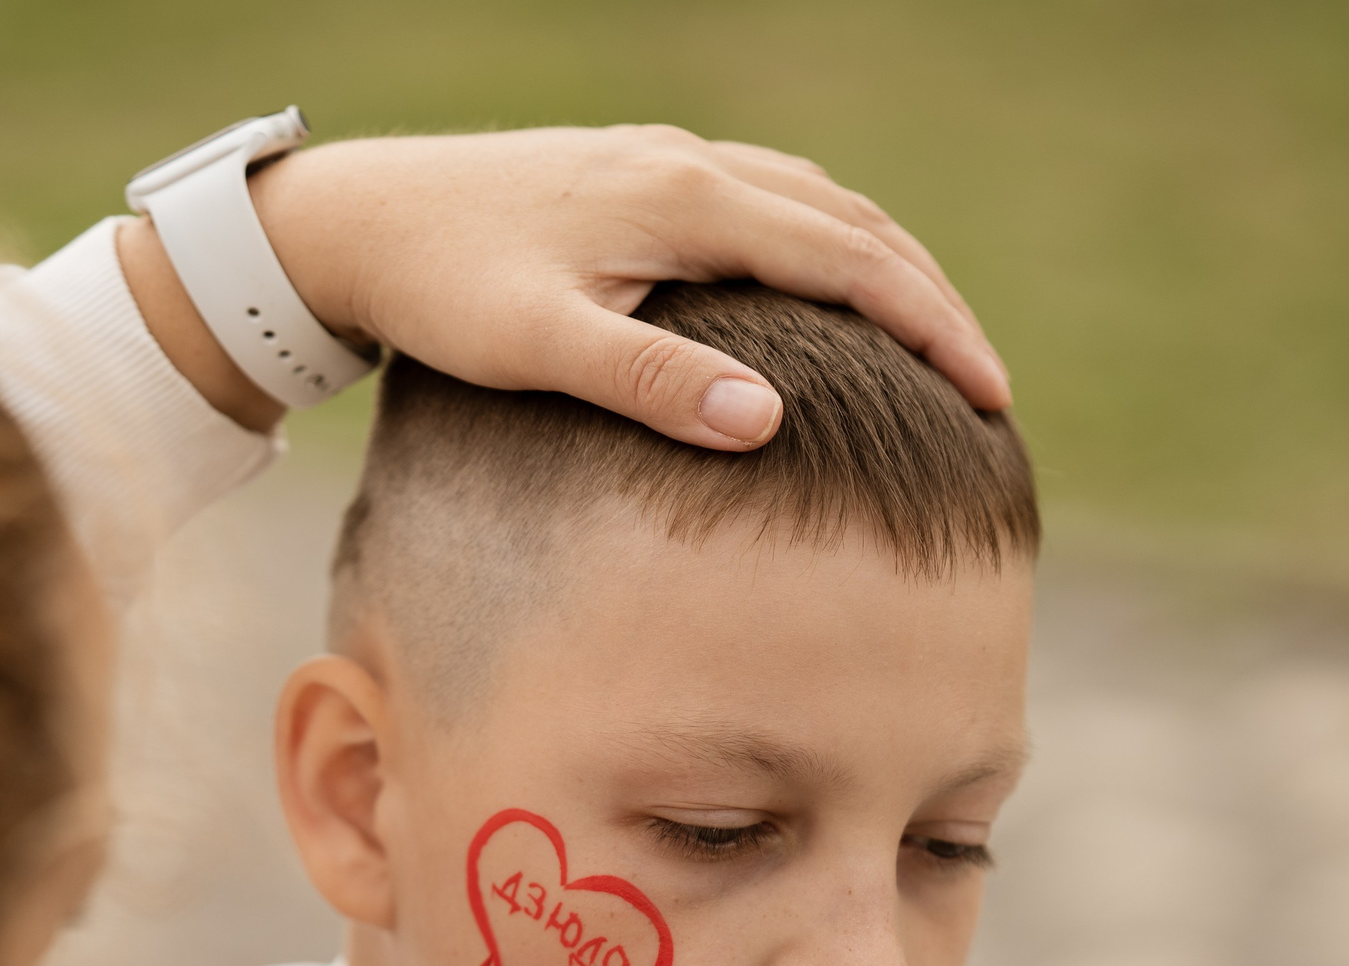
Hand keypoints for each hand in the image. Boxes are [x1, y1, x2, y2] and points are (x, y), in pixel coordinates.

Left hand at [123, 124, 1009, 450]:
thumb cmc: (441, 292)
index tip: (992, 398)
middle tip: (989, 384)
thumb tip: (769, 421)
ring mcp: (667, 160)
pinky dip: (831, 241)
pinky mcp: (639, 172)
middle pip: (856, 224)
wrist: (355, 218)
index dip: (932, 330)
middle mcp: (693, 166)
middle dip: (933, 302)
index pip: (851, 262)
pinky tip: (830, 285)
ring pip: (819, 203)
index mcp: (688, 203)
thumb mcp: (540, 348)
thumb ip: (652, 383)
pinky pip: (773, 196)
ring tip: (935, 339)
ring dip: (889, 264)